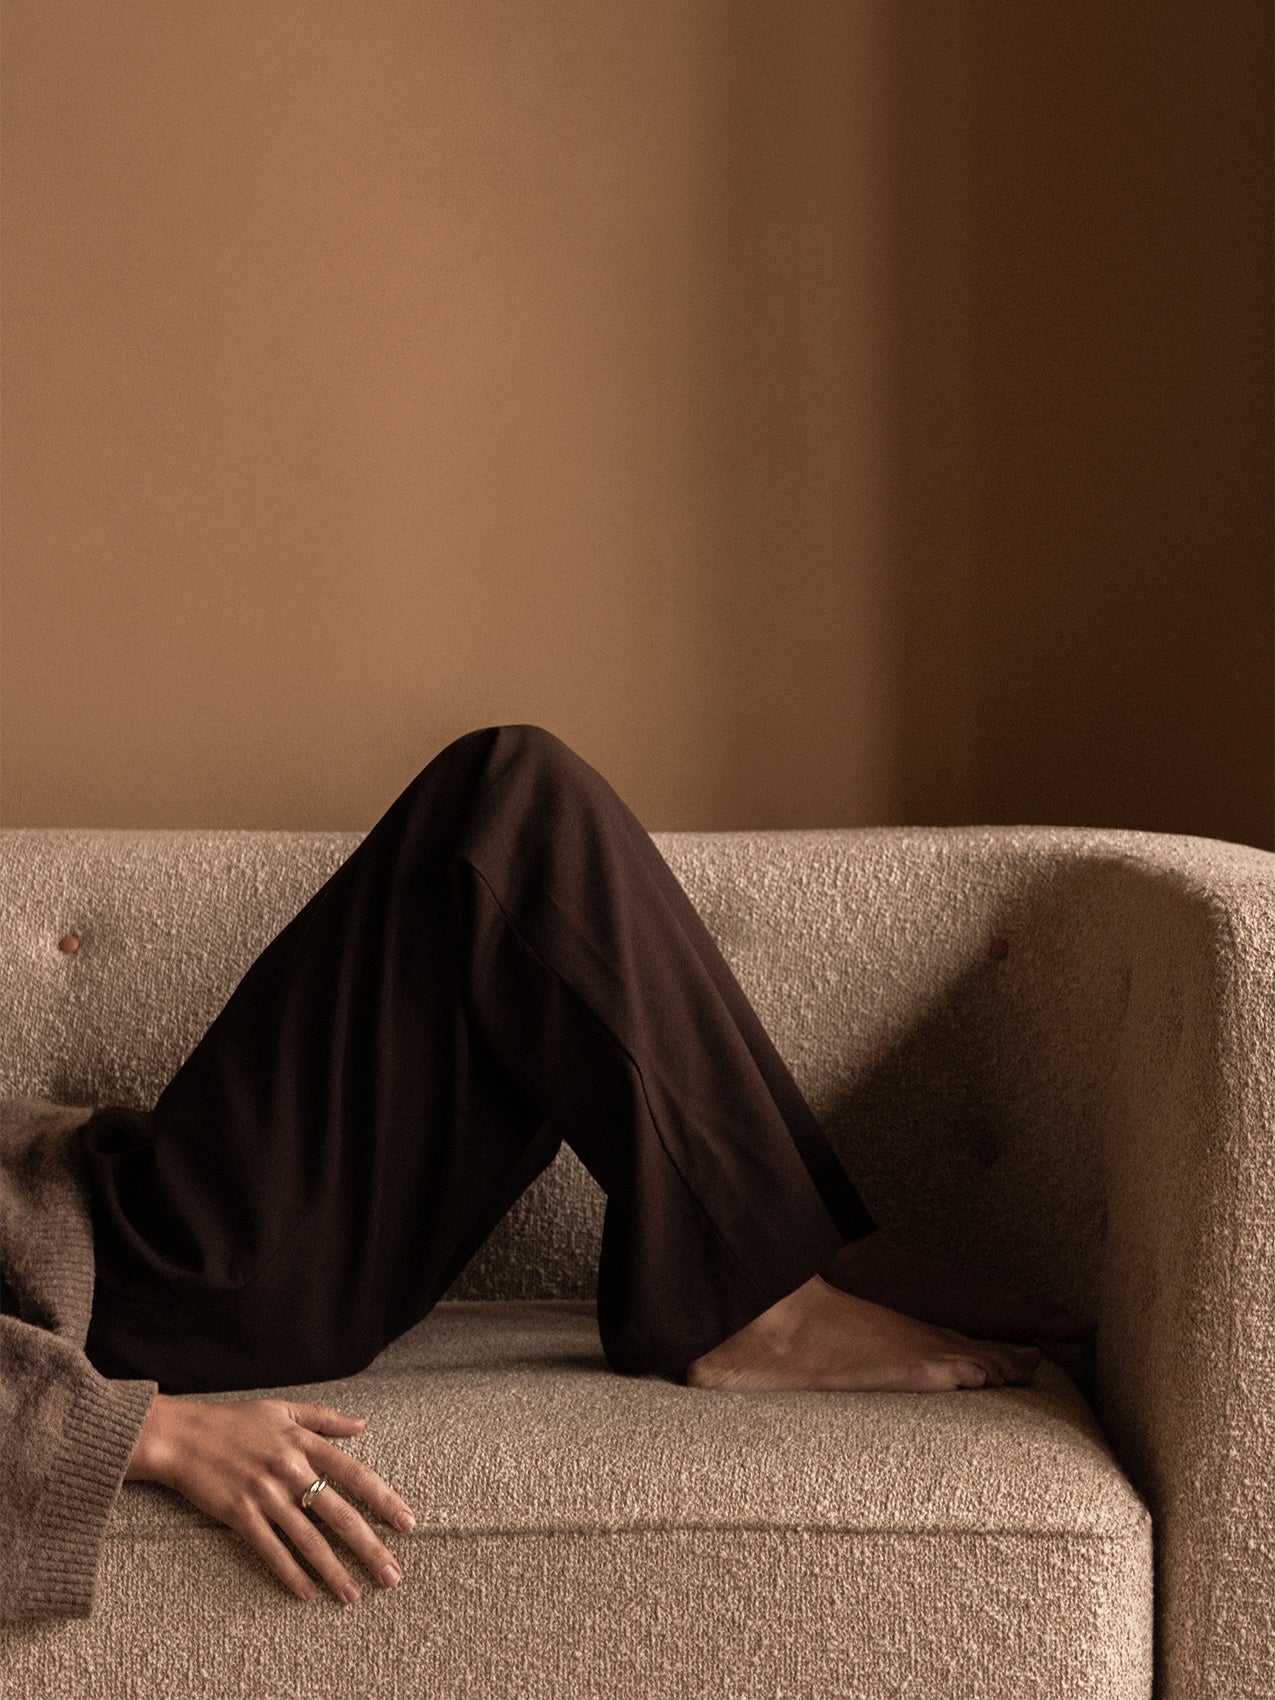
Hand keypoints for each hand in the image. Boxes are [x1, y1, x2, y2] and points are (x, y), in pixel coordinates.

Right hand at [125, 1394, 416, 1603]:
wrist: (182, 1435)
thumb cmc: (235, 1420)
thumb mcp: (283, 1408)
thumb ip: (325, 1418)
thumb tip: (362, 1424)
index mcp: (305, 1443)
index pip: (355, 1474)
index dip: (384, 1499)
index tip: (407, 1523)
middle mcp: (290, 1469)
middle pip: (338, 1513)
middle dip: (368, 1546)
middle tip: (392, 1575)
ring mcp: (265, 1494)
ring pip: (308, 1539)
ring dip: (333, 1570)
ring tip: (354, 1594)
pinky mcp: (240, 1514)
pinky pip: (271, 1549)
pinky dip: (290, 1572)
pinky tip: (308, 1592)